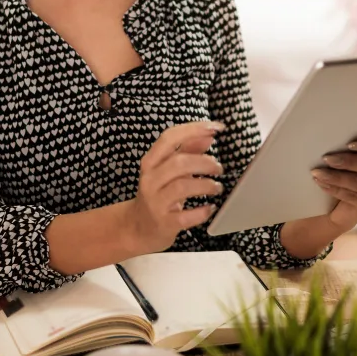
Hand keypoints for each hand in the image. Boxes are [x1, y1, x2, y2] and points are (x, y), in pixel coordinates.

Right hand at [125, 121, 225, 253]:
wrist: (138, 227)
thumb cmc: (159, 194)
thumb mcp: (169, 170)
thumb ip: (188, 151)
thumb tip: (208, 136)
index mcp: (150, 162)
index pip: (169, 137)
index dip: (194, 129)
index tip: (217, 128)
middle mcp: (150, 180)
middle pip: (178, 162)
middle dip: (205, 162)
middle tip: (219, 168)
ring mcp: (155, 202)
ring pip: (182, 187)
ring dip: (206, 185)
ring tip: (217, 187)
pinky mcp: (164, 223)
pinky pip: (185, 216)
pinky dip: (201, 212)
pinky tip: (210, 208)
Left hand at [311, 135, 356, 230]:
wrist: (346, 204)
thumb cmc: (352, 171)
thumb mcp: (356, 157)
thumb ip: (354, 149)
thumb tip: (336, 140)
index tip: (350, 144)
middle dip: (347, 162)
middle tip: (326, 158)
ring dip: (336, 177)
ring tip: (317, 172)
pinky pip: (353, 196)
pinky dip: (335, 189)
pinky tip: (322, 183)